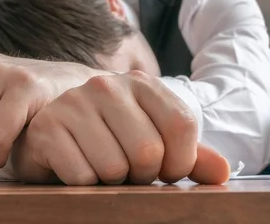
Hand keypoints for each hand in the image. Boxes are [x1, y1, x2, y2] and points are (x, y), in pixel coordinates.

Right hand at [10, 71, 229, 184]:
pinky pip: (82, 176)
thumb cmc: (110, 140)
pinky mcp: (47, 128)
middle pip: (149, 152)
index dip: (180, 161)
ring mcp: (73, 103)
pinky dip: (84, 185)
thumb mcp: (153, 139)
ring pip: (114, 168)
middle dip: (142, 176)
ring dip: (111, 182)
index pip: (182, 125)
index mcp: (140, 84)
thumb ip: (188, 154)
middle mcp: (106, 85)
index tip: (165, 171)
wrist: (52, 134)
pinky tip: (77, 167)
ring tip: (99, 166)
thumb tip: (223, 173)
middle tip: (127, 170)